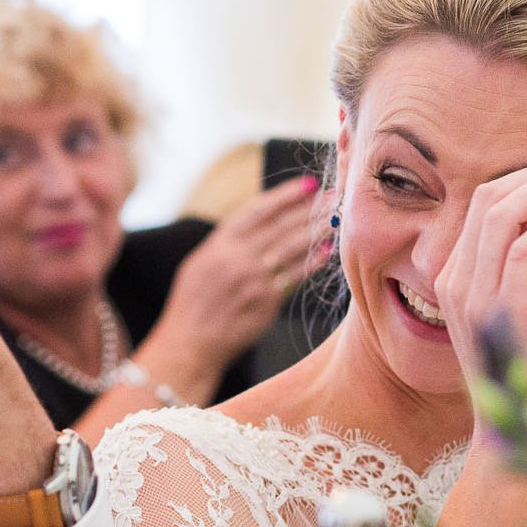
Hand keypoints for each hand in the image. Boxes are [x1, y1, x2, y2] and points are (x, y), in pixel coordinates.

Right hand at [141, 175, 327, 394]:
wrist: (190, 342)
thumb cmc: (194, 302)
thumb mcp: (200, 262)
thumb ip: (228, 242)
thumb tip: (262, 221)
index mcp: (219, 243)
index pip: (258, 209)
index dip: (286, 195)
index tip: (308, 184)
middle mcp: (236, 257)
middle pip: (281, 225)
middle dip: (310, 209)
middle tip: (334, 197)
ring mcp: (252, 279)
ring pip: (292, 247)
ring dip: (317, 231)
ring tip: (336, 219)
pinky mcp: (266, 302)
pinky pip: (295, 276)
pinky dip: (312, 262)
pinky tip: (326, 252)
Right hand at [435, 166, 526, 386]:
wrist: (516, 417)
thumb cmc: (519, 360)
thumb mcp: (506, 306)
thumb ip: (511, 266)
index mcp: (451, 278)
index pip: (475, 207)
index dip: (514, 183)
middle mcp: (454, 282)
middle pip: (485, 201)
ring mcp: (476, 295)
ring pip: (503, 216)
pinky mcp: (505, 308)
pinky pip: (526, 248)